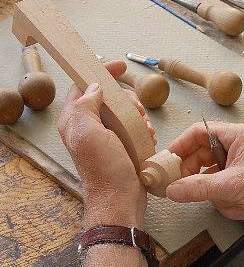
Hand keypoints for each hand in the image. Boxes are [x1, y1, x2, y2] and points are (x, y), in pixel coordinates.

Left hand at [58, 61, 155, 228]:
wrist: (121, 200)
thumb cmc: (104, 169)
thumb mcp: (88, 133)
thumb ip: (86, 105)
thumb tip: (95, 86)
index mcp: (74, 120)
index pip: (83, 85)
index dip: (100, 72)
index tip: (120, 66)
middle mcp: (88, 126)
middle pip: (108, 96)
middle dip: (126, 99)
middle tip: (137, 110)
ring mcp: (105, 136)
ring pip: (123, 110)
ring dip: (137, 114)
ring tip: (144, 127)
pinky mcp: (121, 146)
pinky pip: (133, 126)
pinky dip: (143, 127)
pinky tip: (147, 136)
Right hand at [166, 121, 243, 231]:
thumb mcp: (231, 186)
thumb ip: (197, 187)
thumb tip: (172, 189)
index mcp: (237, 136)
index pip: (199, 132)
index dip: (180, 146)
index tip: (167, 161)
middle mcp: (236, 148)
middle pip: (200, 157)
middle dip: (197, 176)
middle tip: (182, 187)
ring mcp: (238, 168)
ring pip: (209, 179)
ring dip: (217, 195)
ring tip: (232, 201)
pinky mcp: (240, 186)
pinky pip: (220, 193)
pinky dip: (227, 203)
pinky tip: (242, 208)